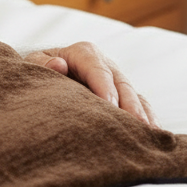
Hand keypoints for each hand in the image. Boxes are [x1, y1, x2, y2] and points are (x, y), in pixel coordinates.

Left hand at [23, 41, 154, 125]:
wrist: (47, 74)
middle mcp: (105, 64)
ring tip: (149, 133)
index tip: (107, 105)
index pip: (96, 68)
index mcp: (83, 52)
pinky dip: (148, 117)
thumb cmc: (39, 70)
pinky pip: (140, 104)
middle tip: (135, 124)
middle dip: (128, 104)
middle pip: (120, 82)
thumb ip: (42, 64)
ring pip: (134, 95)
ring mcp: (116, 79)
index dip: (103, 86)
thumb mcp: (33, 63)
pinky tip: (153, 134)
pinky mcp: (123, 95)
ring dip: (142, 113)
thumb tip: (59, 65)